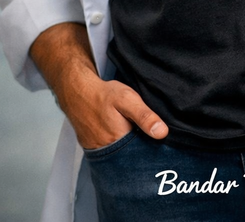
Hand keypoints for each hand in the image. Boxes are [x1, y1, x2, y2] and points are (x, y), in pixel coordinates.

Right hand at [29, 22, 168, 149]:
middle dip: (142, 150)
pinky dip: (118, 147)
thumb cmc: (103, 95)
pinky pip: (110, 152)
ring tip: (136, 135)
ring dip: (130, 149)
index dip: (153, 150)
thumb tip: (162, 133)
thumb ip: (145, 116)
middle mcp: (108, 153)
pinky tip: (123, 135)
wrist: (77, 92)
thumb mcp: (128, 99)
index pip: (142, 155)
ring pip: (121, 156)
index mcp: (120, 143)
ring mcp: (98, 152)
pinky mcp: (93, 148)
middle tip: (149, 136)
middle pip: (131, 158)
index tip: (161, 144)